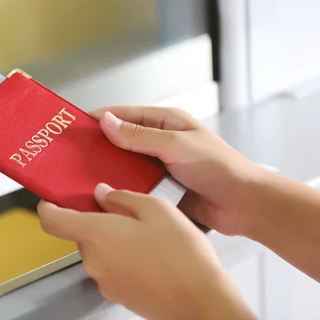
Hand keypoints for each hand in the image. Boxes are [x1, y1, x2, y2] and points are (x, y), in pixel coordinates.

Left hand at [38, 185, 262, 319]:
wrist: (201, 302)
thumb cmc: (183, 257)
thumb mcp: (156, 209)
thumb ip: (122, 197)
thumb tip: (103, 194)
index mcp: (97, 234)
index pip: (52, 220)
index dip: (47, 207)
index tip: (50, 200)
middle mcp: (94, 260)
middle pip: (82, 232)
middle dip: (99, 220)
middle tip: (128, 212)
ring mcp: (104, 280)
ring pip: (99, 250)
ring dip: (114, 239)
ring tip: (148, 236)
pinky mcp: (117, 294)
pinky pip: (111, 267)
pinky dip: (124, 257)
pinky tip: (152, 256)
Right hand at [90, 106, 267, 235]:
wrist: (244, 204)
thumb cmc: (220, 168)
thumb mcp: (176, 145)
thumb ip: (140, 135)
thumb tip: (108, 122)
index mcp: (167, 122)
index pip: (126, 114)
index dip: (101, 118)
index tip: (78, 124)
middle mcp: (162, 141)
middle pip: (122, 139)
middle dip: (101, 145)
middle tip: (75, 153)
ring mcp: (161, 166)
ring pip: (126, 164)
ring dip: (110, 169)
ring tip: (84, 175)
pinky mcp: (161, 188)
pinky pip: (135, 185)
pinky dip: (122, 188)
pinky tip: (105, 194)